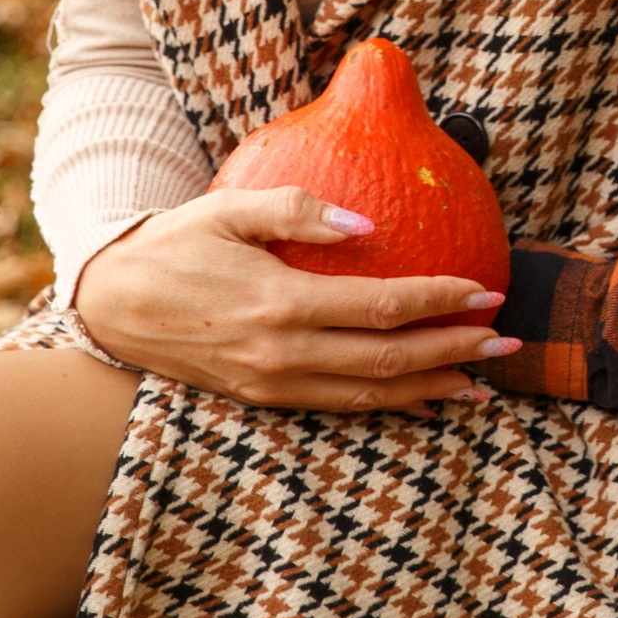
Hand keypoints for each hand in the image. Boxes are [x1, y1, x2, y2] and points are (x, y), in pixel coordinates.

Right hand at [72, 186, 514, 411]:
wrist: (109, 305)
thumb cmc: (173, 245)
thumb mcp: (228, 209)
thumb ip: (296, 211)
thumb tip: (365, 224)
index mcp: (278, 302)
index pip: (380, 307)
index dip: (439, 301)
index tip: (485, 291)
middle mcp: (281, 354)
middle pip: (388, 361)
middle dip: (455, 352)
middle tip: (507, 341)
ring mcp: (272, 385)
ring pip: (370, 396)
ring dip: (433, 390)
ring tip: (484, 383)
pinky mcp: (263, 400)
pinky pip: (339, 409)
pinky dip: (389, 409)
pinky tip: (425, 403)